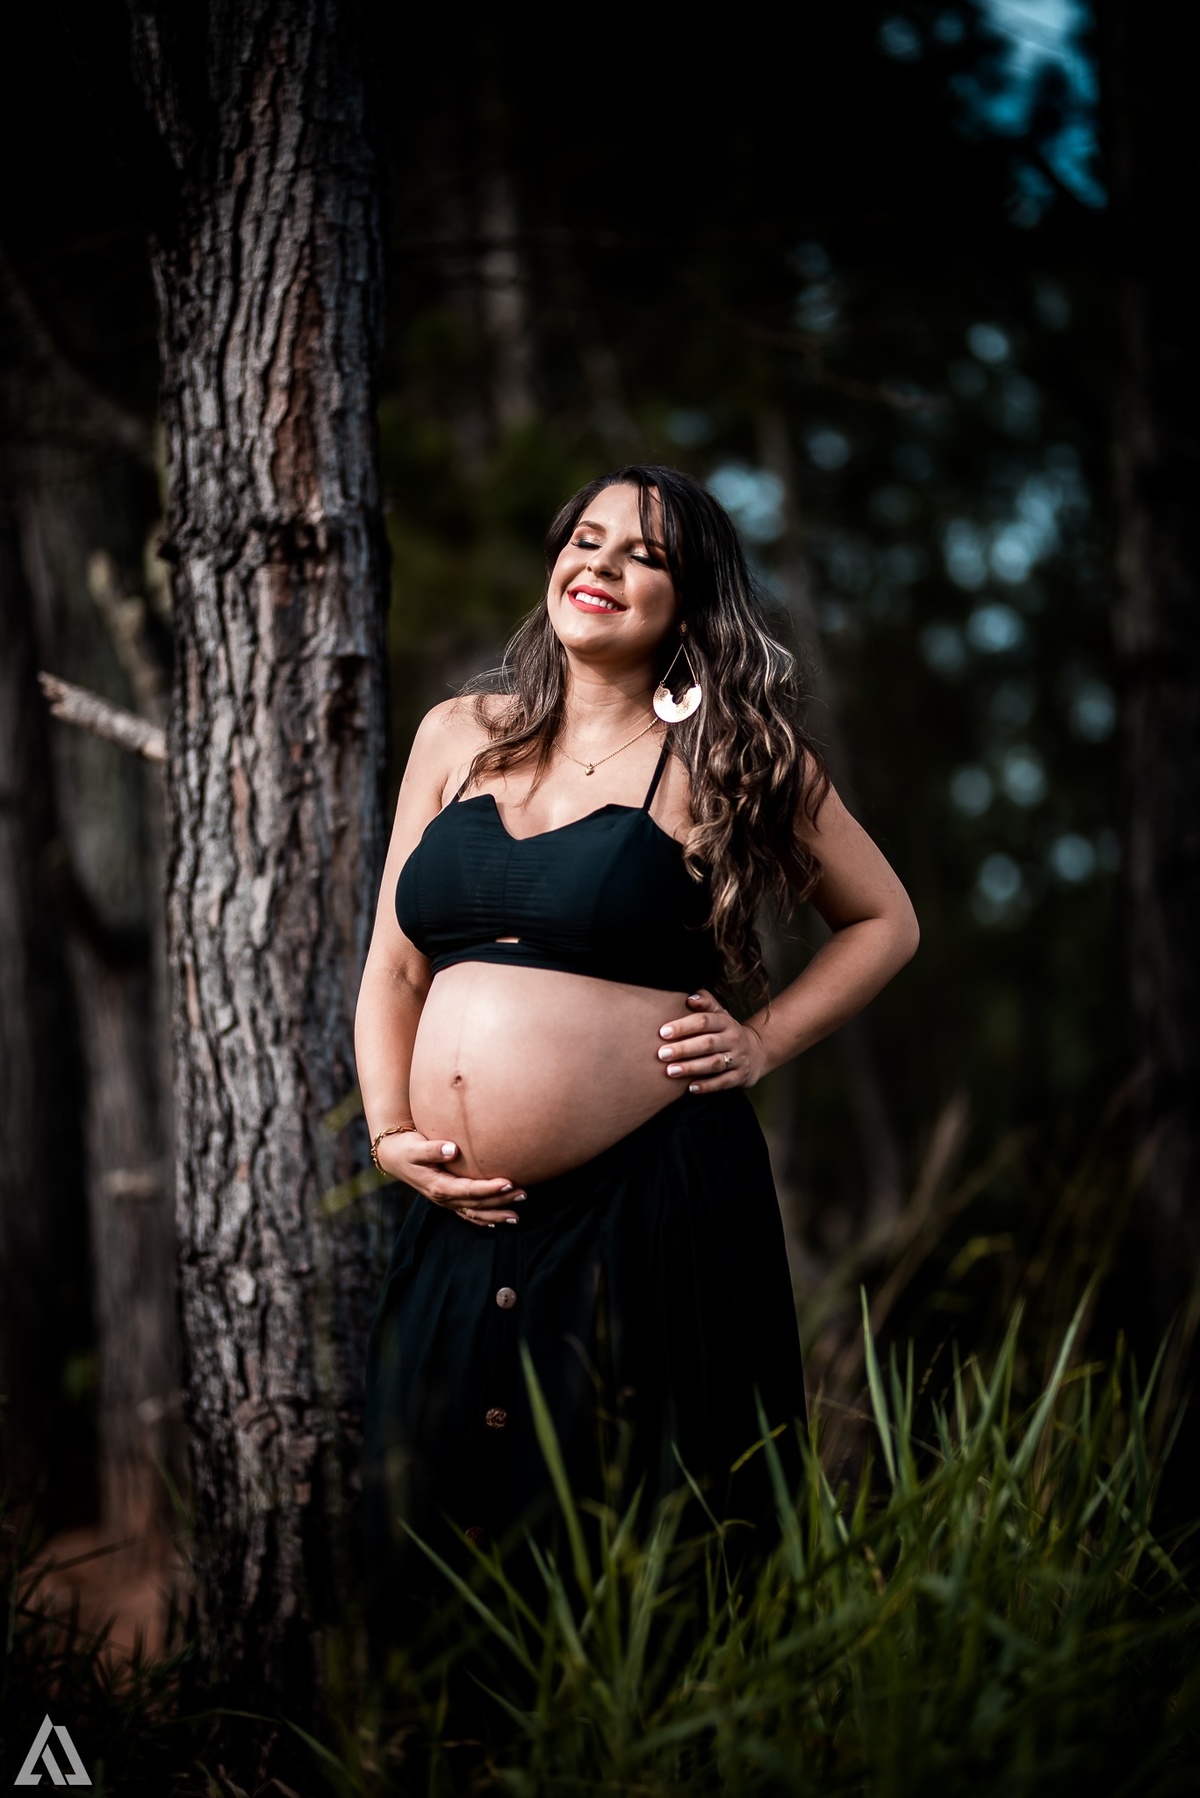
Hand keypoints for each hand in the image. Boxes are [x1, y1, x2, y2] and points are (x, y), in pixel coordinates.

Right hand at [377, 1130, 524, 1226]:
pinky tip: (498, 1222)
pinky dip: (483, 1220)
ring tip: (517, 1216)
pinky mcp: (449, 1200)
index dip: (489, 1188)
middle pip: (477, 1204)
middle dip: (500, 1200)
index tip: (508, 1182)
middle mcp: (444, 1198)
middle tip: (523, 1194)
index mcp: (438, 1187)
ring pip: (475, 1213)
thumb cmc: (407, 1149)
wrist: (395, 1157)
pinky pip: (468, 1215)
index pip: (469, 1190)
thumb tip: (451, 1149)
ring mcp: (447, 1202)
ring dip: (496, 1214)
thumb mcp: (415, 1148)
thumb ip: (432, 1150)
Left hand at [656, 989, 765, 1092]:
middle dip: (683, 1049)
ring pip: (714, 1063)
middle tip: (662, 1053)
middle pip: (707, 1043)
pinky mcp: (740, 1076)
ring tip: (671, 1071)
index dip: (683, 1026)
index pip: (704, 1021)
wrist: (756, 1053)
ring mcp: (738, 1059)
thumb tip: (690, 997)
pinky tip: (690, 1088)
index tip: (663, 1032)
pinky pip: (723, 1082)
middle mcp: (733, 1039)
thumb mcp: (719, 1014)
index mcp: (725, 1022)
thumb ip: (705, 1002)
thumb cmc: (726, 1032)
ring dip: (691, 1067)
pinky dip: (707, 1086)